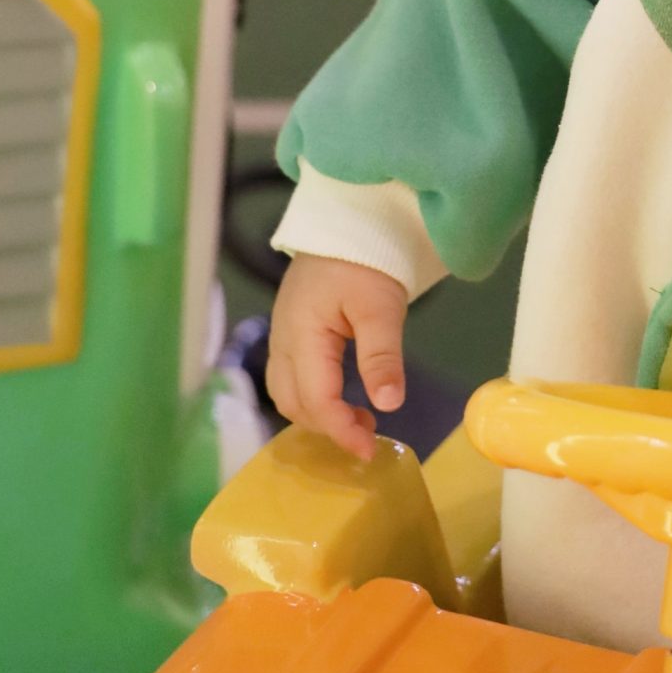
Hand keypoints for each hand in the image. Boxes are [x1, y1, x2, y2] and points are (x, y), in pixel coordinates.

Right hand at [267, 256, 408, 462]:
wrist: (346, 221)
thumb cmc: (364, 260)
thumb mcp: (381, 307)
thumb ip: (382, 356)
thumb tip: (388, 404)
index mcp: (301, 335)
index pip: (315, 399)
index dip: (340, 430)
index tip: (369, 450)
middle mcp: (282, 340)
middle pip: (292, 402)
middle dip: (327, 427)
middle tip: (368, 434)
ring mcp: (282, 335)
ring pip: (287, 393)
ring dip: (318, 415)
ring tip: (360, 418)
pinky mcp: (291, 331)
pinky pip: (292, 378)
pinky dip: (314, 397)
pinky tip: (345, 397)